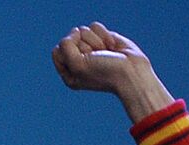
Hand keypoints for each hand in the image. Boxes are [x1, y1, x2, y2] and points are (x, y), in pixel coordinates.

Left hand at [51, 22, 173, 122]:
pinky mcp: (101, 38)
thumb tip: (75, 31)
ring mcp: (90, 48)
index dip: (69, 51)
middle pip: (70, 39)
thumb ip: (66, 46)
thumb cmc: (104, 73)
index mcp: (67, 71)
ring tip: (104, 53)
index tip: (81, 61)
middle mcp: (76, 59)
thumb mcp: (77, 64)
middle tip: (96, 59)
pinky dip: (104, 34)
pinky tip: (111, 47)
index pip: (57, 50)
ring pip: (83, 30)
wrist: (131, 72)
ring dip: (95, 41)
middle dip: (85, 47)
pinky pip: (95, 26)